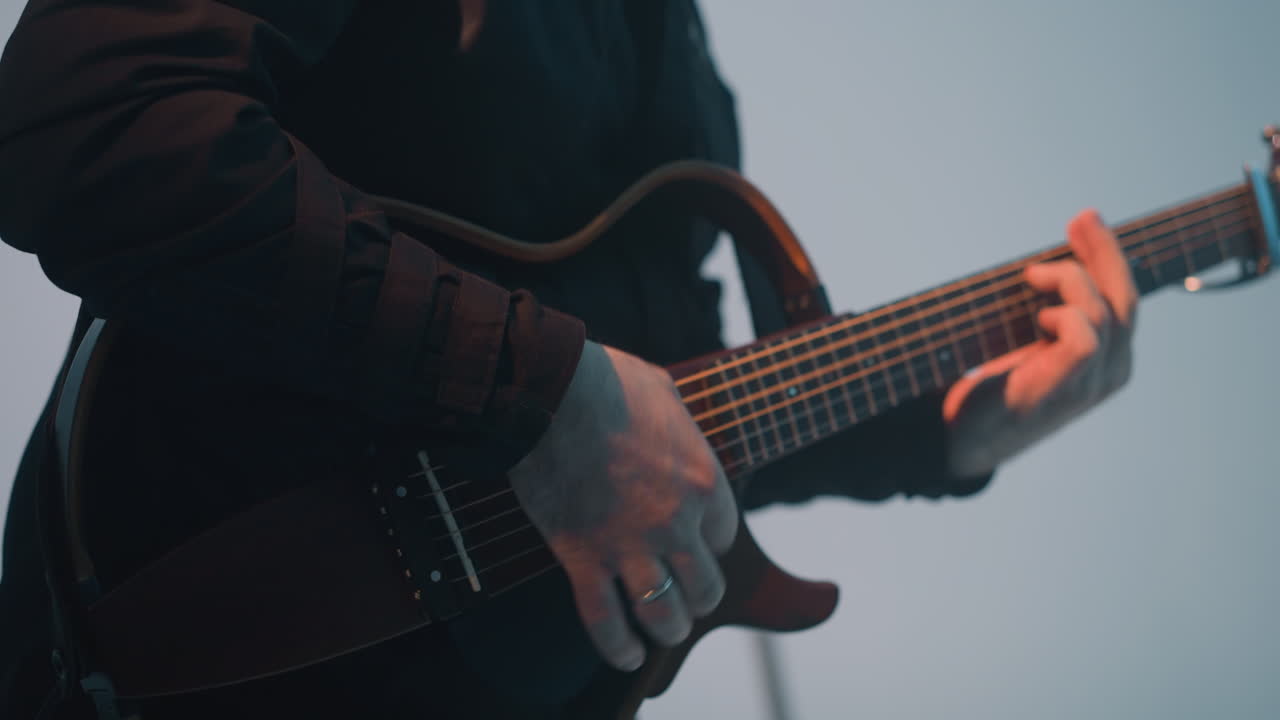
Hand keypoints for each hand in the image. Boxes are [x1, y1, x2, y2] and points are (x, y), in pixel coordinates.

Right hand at [507, 341, 739, 670]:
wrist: (550, 390)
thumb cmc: (605, 381)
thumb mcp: (664, 392)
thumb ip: (679, 422)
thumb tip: (673, 423)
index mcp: (704, 481)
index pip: (724, 537)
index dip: (708, 545)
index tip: (690, 542)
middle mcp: (676, 522)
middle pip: (706, 588)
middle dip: (698, 597)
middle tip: (683, 597)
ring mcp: (629, 544)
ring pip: (664, 615)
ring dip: (667, 631)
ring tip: (661, 635)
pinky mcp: (582, 556)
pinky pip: (605, 620)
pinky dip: (617, 648)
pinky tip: (625, 657)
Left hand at [943, 209, 1136, 475]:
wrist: (959, 439)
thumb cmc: (991, 388)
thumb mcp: (1028, 341)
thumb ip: (1049, 311)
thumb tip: (1046, 265)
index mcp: (1108, 359)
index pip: (1123, 297)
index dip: (1108, 256)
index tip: (1085, 220)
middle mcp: (1112, 371)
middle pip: (1126, 298)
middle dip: (1104, 251)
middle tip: (1081, 218)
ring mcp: (1094, 383)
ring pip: (1109, 310)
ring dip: (1071, 280)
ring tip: (1031, 278)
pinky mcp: (1069, 387)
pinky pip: (1089, 335)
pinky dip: (1066, 314)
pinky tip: (1038, 318)